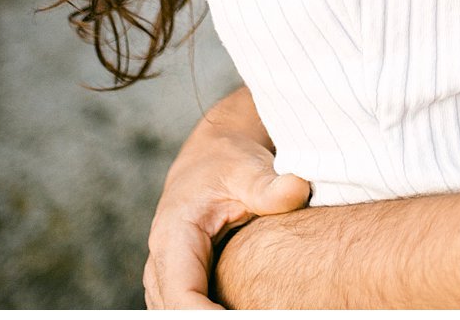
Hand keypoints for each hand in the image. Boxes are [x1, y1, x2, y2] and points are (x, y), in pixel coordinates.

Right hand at [142, 87, 310, 308]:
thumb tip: (297, 190)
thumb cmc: (229, 162)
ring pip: (174, 314)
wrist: (213, 155)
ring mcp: (165, 273)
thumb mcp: (250, 169)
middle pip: (174, 313)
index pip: (182, 295)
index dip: (207, 318)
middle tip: (265, 317)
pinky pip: (182, 310)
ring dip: (206, 318)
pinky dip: (207, 315)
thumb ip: (271, 186)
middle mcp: (162, 259)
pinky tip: (242, 311)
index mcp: (174, 236)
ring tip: (258, 312)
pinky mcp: (179, 280)